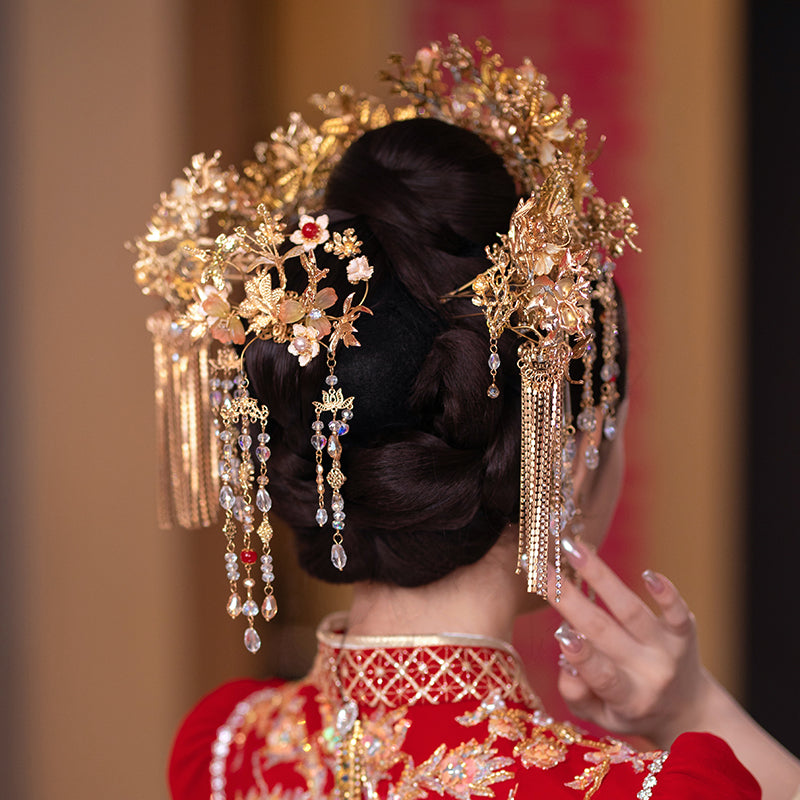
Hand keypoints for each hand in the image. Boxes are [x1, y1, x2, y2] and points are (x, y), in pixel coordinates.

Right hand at [548, 536, 711, 746]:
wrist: (687, 710)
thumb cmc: (630, 709)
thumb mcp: (601, 717)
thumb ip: (577, 695)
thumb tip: (565, 662)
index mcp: (627, 700)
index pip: (603, 676)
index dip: (583, 656)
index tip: (561, 632)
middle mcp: (651, 674)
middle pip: (607, 632)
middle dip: (571, 599)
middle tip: (543, 571)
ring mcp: (669, 650)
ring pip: (631, 610)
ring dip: (600, 576)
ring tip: (573, 549)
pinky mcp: (685, 631)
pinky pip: (677, 610)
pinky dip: (665, 593)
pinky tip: (647, 574)